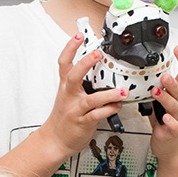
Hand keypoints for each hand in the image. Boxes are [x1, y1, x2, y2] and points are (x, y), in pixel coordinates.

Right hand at [37, 34, 130, 159]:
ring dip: (109, 95)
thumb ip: (81, 82)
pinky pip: (97, 115)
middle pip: (73, 75)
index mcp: (65, 86)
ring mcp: (75, 109)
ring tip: (122, 91)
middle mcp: (69, 96)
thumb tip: (100, 68)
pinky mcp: (82, 122)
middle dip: (85, 63)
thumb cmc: (65, 117)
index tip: (78, 36)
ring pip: (91, 99)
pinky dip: (109, 109)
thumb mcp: (69, 95)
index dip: (70, 48)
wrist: (55, 140)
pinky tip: (118, 105)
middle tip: (98, 54)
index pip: (64, 63)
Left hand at [149, 46, 177, 169]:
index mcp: (176, 97)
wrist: (174, 149)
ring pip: (175, 106)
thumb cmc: (167, 126)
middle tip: (164, 74)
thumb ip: (155, 90)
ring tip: (156, 91)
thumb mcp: (160, 104)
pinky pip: (174, 127)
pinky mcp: (173, 133)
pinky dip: (170, 122)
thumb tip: (144, 75)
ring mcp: (177, 120)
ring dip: (166, 98)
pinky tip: (165, 119)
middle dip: (172, 81)